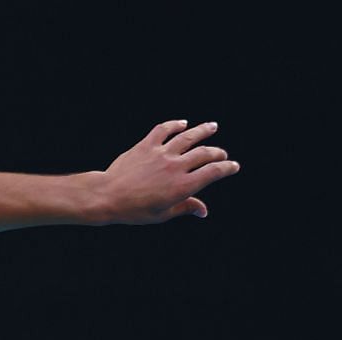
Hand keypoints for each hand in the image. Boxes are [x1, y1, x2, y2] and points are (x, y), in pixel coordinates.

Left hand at [97, 120, 239, 223]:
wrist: (108, 197)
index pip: (213, 172)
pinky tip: (182, 123)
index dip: (227, 168)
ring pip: (188, 136)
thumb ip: (185, 208)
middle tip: (221, 154)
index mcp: (183, 186)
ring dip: (203, 130)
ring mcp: (162, 154)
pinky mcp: (147, 145)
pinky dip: (175, 124)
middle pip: (205, 153)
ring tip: (212, 126)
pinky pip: (164, 129)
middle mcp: (176, 167)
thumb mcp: (162, 214)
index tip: (233, 166)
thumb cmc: (134, 210)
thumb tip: (203, 211)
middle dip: (217, 152)